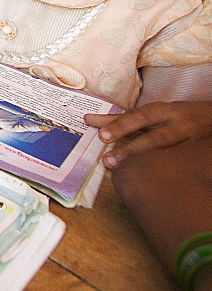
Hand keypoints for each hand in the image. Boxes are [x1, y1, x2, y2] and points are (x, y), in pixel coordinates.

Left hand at [85, 101, 211, 167]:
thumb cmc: (178, 116)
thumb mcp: (154, 113)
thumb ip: (123, 119)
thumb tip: (89, 120)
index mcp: (165, 111)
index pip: (140, 117)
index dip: (120, 125)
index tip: (101, 135)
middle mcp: (179, 124)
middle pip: (156, 137)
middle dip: (133, 149)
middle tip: (109, 161)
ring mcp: (192, 142)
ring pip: (171, 153)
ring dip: (148, 163)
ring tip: (126, 173)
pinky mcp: (201, 155)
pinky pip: (184, 163)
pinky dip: (170, 169)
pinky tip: (156, 179)